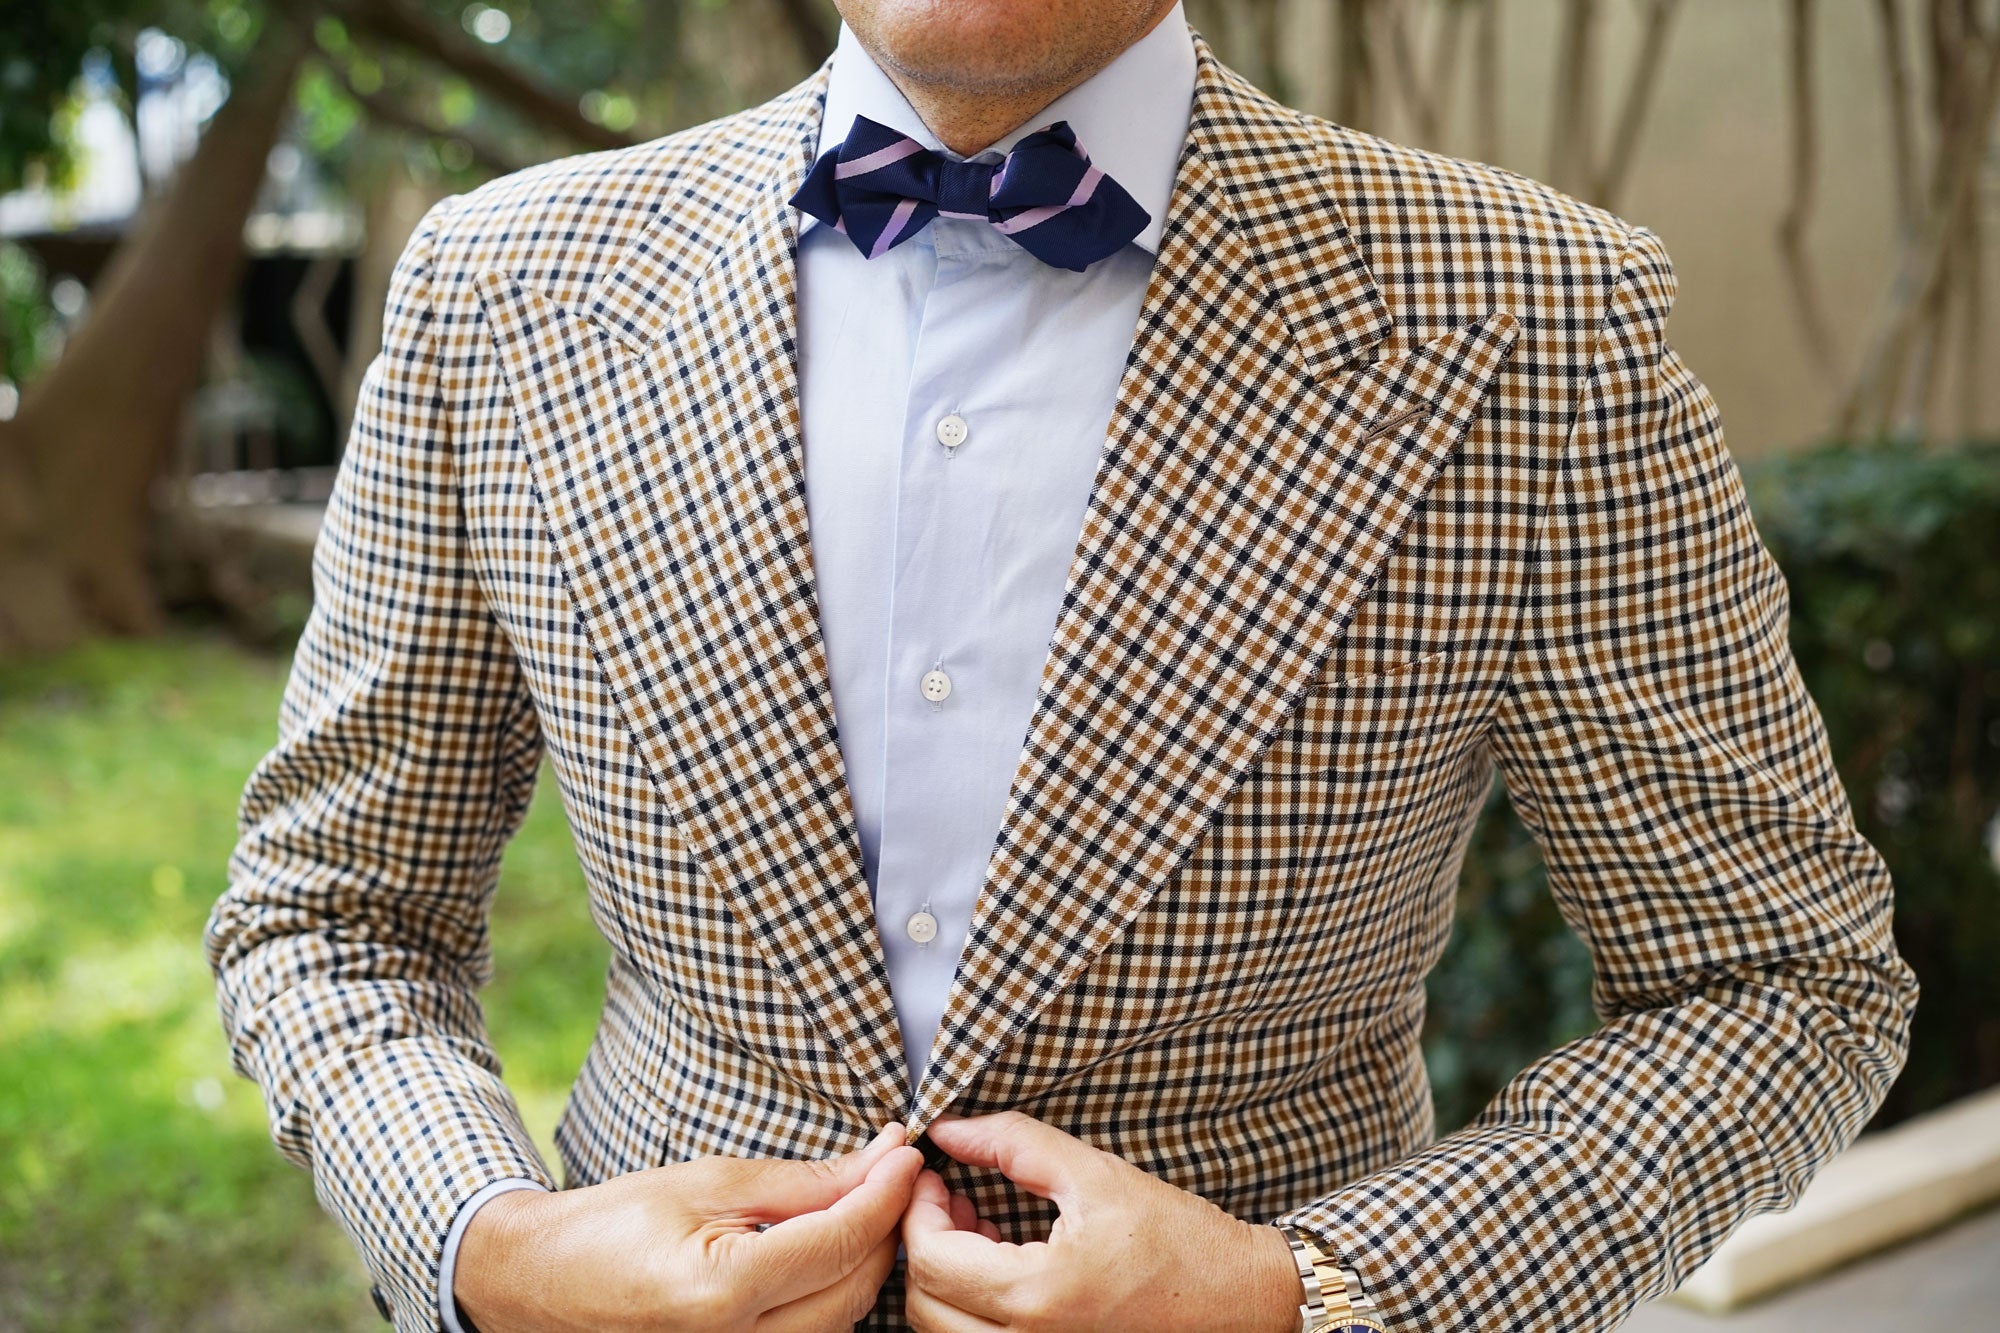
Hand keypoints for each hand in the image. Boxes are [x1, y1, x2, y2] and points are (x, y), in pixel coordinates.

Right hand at [455, 1120, 924, 1331]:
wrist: (541, 1284)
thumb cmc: (614, 1226)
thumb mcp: (708, 1183)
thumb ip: (803, 1183)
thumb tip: (882, 1159)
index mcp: (722, 1292)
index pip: (843, 1239)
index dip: (887, 1190)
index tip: (907, 1151)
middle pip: (857, 1286)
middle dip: (885, 1224)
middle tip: (892, 1171)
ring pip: (844, 1317)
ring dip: (864, 1260)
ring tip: (862, 1204)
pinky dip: (833, 1292)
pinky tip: (829, 1250)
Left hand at [900, 1111, 1305, 1330]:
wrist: (1241, 1299)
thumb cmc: (1180, 1239)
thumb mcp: (1094, 1174)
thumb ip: (1012, 1144)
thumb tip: (948, 1130)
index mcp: (1038, 1295)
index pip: (931, 1259)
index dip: (917, 1209)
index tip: (933, 1174)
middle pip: (924, 1303)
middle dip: (924, 1242)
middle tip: (952, 1196)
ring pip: (943, 1330)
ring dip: (944, 1276)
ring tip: (979, 1224)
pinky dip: (970, 1304)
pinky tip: (1002, 1261)